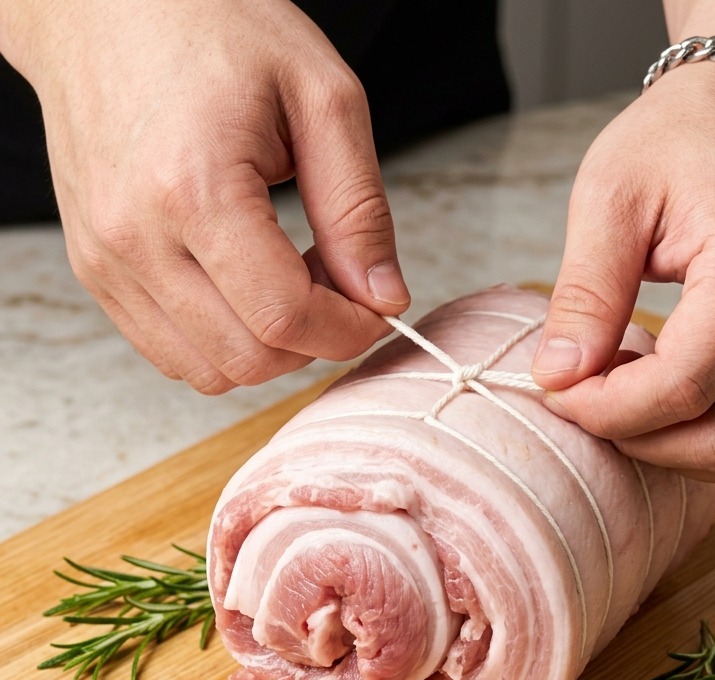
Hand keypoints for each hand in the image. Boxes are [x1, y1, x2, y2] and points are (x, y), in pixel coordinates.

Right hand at [4, 0, 408, 392]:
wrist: (101, 3)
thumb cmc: (209, 25)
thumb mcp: (320, 96)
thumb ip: (358, 209)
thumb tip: (382, 297)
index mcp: (193, 189)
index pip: (285, 317)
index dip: (347, 330)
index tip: (375, 308)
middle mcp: (135, 237)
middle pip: (249, 359)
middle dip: (313, 343)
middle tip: (337, 289)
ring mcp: (106, 260)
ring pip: (209, 372)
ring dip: (268, 350)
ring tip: (289, 283)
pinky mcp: (95, 271)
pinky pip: (172, 353)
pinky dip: (222, 343)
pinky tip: (244, 289)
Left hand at [531, 63, 714, 486]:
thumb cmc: (680, 136)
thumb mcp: (609, 197)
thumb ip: (584, 294)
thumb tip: (556, 377)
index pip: (682, 389)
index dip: (606, 410)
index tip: (554, 389)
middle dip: (635, 439)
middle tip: (580, 398)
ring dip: (673, 451)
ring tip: (622, 396)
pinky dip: (706, 439)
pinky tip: (660, 398)